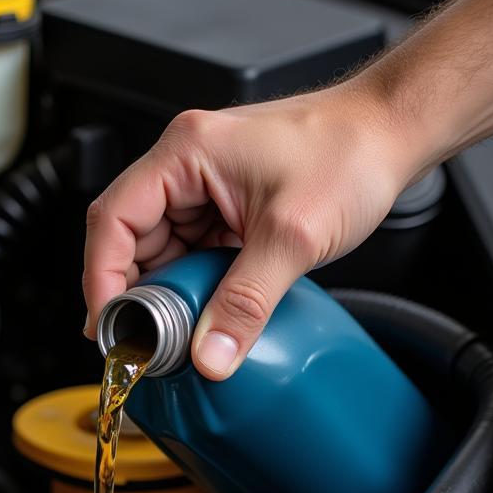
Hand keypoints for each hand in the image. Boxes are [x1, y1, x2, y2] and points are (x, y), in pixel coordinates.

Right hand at [83, 81, 410, 379]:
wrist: (391, 136)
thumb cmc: (349, 152)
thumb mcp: (292, 237)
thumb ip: (246, 303)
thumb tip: (209, 356)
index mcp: (184, 154)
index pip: (112, 219)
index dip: (101, 278)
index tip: (109, 324)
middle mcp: (184, 167)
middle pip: (128, 239)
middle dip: (132, 292)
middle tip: (139, 340)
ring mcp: (202, 188)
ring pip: (158, 251)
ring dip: (162, 294)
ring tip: (170, 333)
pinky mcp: (223, 209)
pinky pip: (188, 254)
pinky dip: (188, 287)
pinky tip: (197, 313)